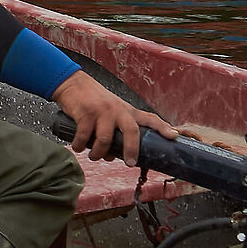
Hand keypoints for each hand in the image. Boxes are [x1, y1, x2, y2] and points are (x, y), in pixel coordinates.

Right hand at [52, 70, 176, 164]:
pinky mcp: (85, 113)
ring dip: (98, 154)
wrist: (72, 84)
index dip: (163, 128)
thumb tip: (114, 156)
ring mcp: (102, 111)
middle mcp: (118, 110)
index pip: (150, 118)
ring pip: (104, 140)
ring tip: (94, 157)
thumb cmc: (93, 102)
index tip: (174, 136)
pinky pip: (84, 137)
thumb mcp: (112, 110)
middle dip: (132, 150)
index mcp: (127, 111)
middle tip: (130, 163)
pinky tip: (78, 147)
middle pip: (131, 131)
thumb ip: (116, 130)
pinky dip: (80, 146)